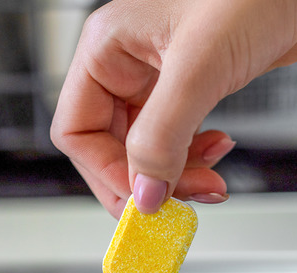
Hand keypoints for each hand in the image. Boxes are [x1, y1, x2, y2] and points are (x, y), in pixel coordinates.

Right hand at [50, 0, 296, 217]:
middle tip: (182, 200)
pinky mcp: (191, 87)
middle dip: (146, 179)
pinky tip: (218, 152)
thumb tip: (145, 194)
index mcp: (107, 47)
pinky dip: (192, 157)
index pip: (77, 129)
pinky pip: (174, 138)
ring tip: (209, 179)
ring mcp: (158, 76)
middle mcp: (126, 62)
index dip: (108, 173)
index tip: (145, 201)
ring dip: (173, 173)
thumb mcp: (199, 67)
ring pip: (144, 147)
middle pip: (109, 146)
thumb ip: (163, 136)